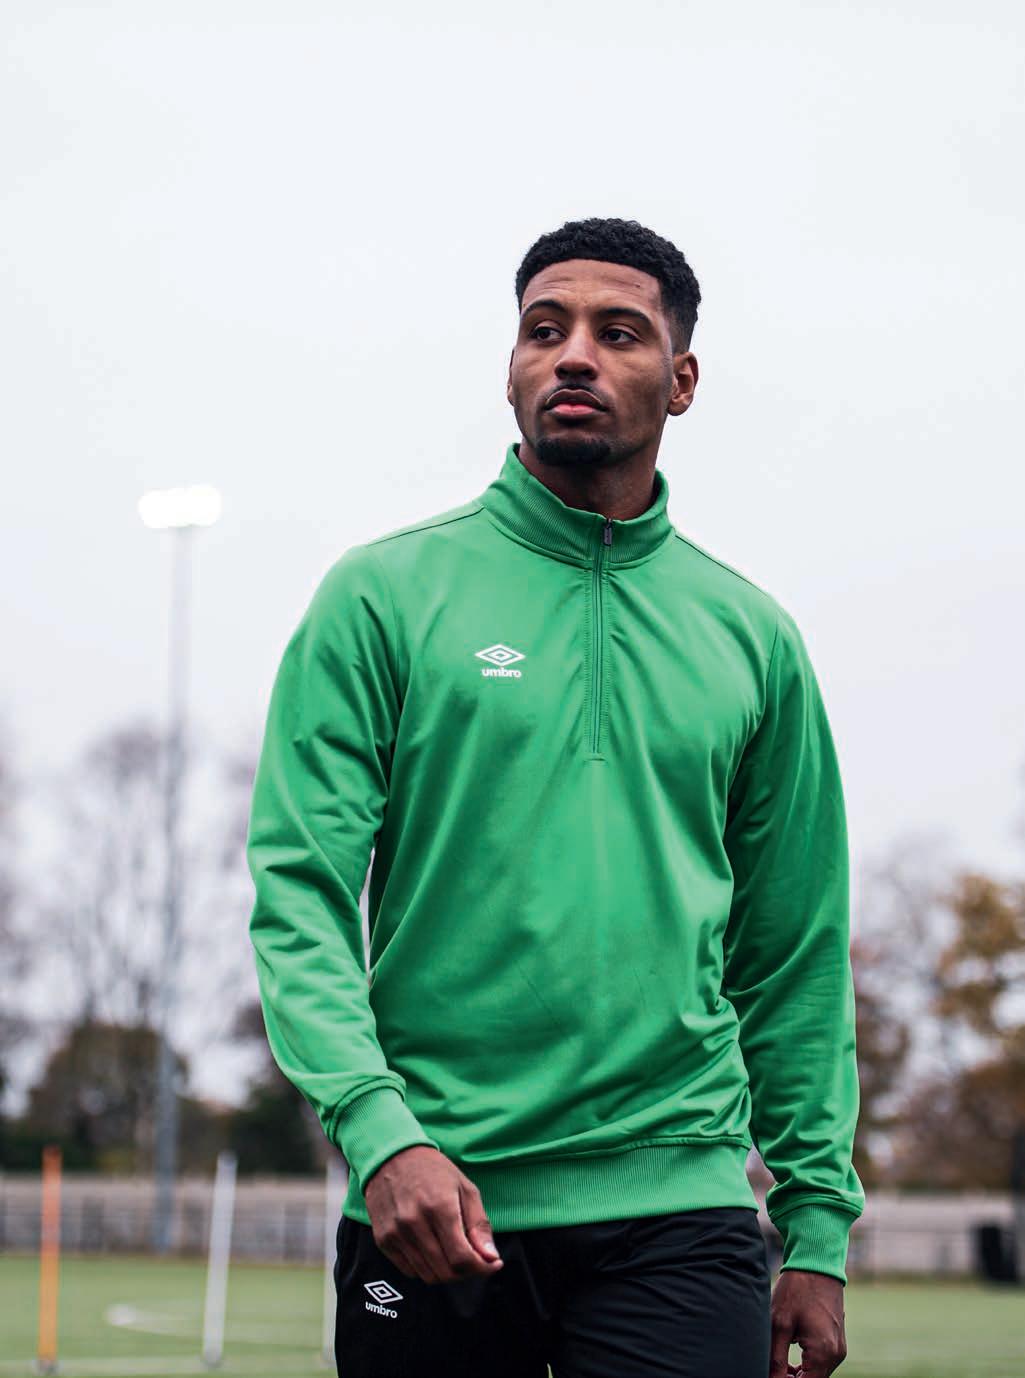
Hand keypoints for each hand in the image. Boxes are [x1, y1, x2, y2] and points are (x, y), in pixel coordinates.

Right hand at [362, 1144, 504, 1284]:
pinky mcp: (383, 1240)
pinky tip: (433, 1251)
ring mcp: (396, 1233)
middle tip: (475, 1260)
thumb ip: (479, 1225)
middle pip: (445, 1272)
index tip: (492, 1264)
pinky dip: (426, 1268)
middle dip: (467, 1272)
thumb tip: (491, 1258)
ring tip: (454, 1255)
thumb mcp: (464, 1188)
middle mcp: (415, 1222)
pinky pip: (409, 1271)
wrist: (391, 1156)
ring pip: (428, 1276)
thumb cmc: (433, 1171)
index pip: (461, 1257)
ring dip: (447, 1273)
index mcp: (440, 1206)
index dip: (482, 1268)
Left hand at [769, 1269, 846, 1376]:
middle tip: (771, 1367)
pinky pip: (821, 1363)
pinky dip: (806, 1364)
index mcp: (824, 1353)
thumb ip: (775, 1359)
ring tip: (777, 1360)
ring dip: (797, 1374)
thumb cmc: (796, 1290)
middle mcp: (836, 1355)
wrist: (816, 1263)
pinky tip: (789, 1353)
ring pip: (816, 1374)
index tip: (769, 1371)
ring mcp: (839, 1348)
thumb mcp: (779, 1324)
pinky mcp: (837, 1341)